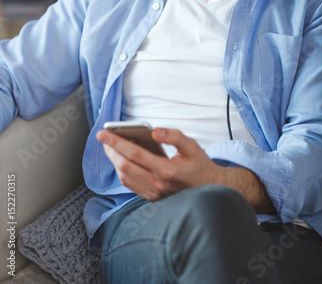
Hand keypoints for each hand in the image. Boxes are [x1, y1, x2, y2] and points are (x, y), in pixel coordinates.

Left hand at [96, 127, 220, 200]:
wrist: (210, 189)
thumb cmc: (200, 165)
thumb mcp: (192, 145)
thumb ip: (174, 136)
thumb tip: (154, 132)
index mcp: (166, 169)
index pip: (135, 154)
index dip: (117, 142)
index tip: (104, 133)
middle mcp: (157, 184)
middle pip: (125, 166)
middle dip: (111, 150)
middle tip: (103, 138)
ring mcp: (154, 193)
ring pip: (125, 177)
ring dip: (114, 161)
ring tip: (110, 147)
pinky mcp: (152, 198)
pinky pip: (130, 185)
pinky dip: (121, 172)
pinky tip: (120, 160)